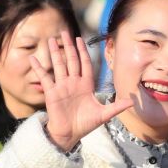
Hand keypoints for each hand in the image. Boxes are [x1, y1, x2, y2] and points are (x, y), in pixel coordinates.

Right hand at [31, 36, 131, 151]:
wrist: (69, 134)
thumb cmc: (85, 125)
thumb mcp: (103, 114)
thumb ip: (117, 106)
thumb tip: (133, 102)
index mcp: (85, 85)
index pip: (85, 63)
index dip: (82, 51)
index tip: (80, 39)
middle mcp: (73, 82)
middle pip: (70, 60)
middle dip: (68, 46)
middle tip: (64, 32)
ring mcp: (61, 86)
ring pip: (58, 65)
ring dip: (54, 52)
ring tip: (51, 40)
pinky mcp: (51, 92)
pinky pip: (45, 77)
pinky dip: (39, 68)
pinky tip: (33, 59)